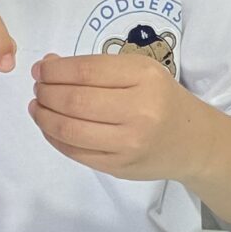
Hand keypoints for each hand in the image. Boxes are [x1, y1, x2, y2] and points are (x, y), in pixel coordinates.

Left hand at [29, 50, 200, 182]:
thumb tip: (48, 65)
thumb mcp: (140, 72)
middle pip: (74, 101)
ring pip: (69, 129)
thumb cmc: (162, 100)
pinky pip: (75, 152)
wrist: (192, 142)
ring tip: (38, 106)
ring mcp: (129, 143)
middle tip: (38, 88)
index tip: (40, 68)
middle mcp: (139, 111)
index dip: (54, 70)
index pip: (86, 71)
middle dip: (46, 92)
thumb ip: (96, 68)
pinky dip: (54, 137)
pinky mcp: (118, 166)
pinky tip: (49, 126)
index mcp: (145, 78)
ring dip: (44, 116)